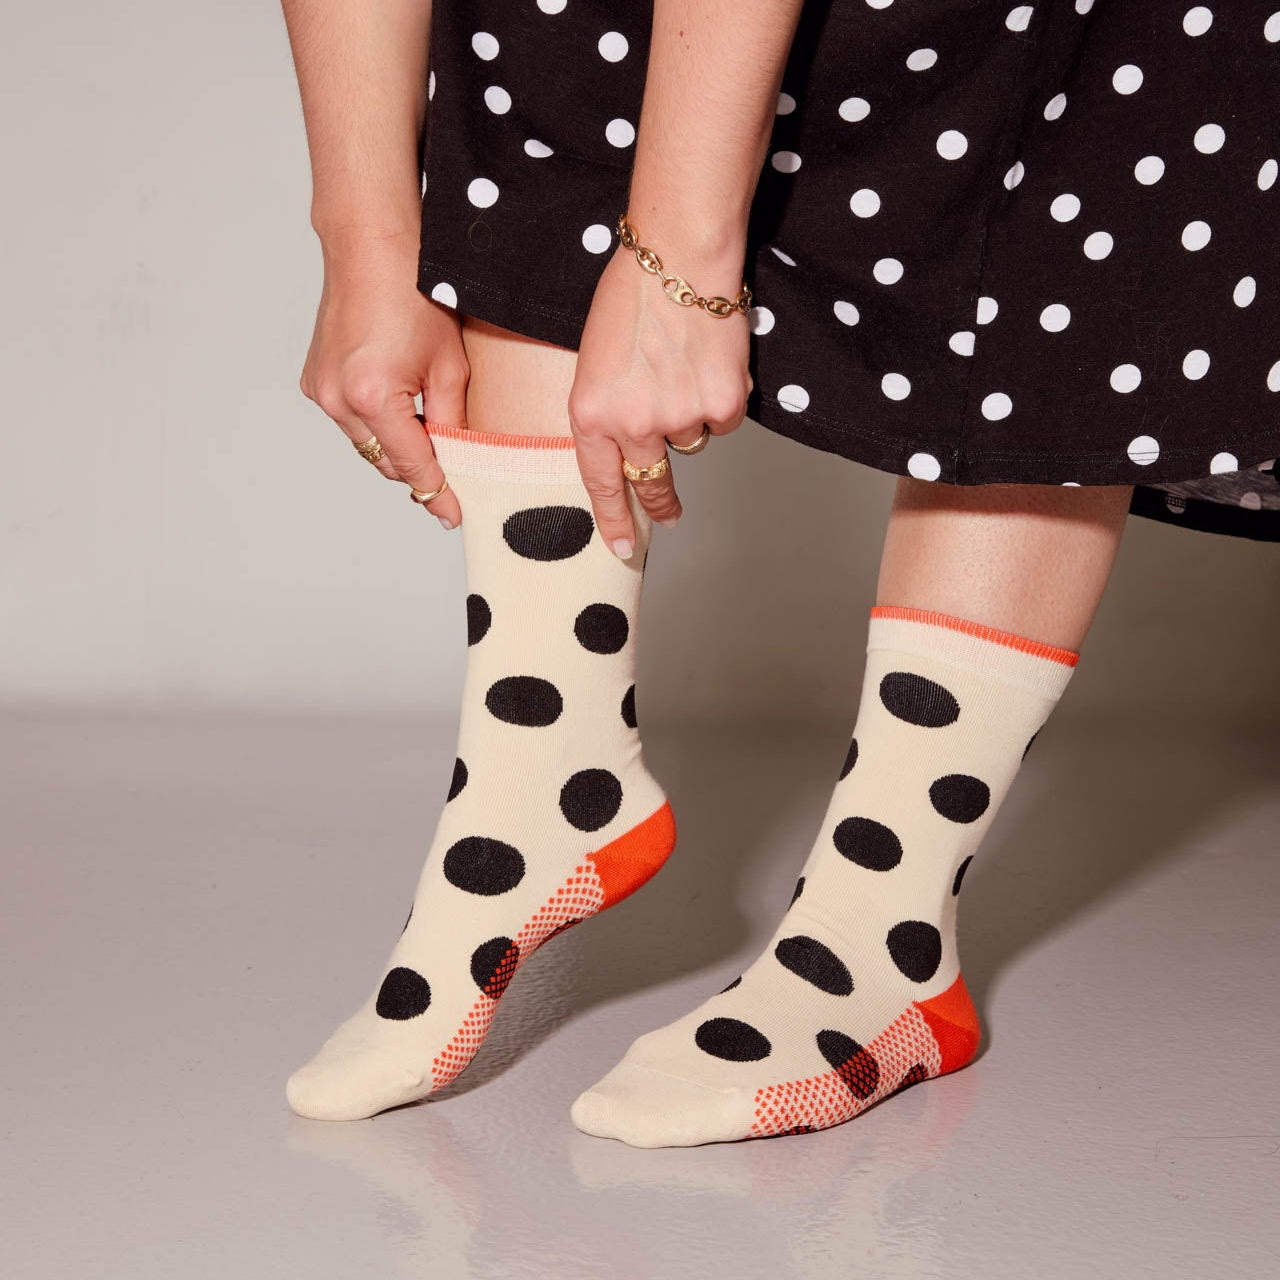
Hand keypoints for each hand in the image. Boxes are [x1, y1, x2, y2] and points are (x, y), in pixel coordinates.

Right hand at [299, 231, 466, 527]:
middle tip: (453, 470)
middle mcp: (338, 400)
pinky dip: (376, 421)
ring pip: (368, 444)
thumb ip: (454, 423)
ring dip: (397, 444)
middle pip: (385, 463)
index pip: (412, 467)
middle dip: (418, 468)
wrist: (371, 248)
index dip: (438, 494)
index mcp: (374, 398)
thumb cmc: (416, 296)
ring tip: (428, 424)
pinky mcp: (315, 382)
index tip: (456, 516)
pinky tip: (399, 400)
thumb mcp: (450, 367)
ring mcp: (320, 391)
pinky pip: (351, 420)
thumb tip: (458, 463)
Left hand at [568, 242, 751, 555]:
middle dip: (660, 501)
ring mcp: (679, 417)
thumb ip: (606, 410)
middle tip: (668, 515)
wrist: (678, 256)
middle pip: (651, 480)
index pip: (600, 484)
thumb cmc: (632, 296)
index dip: (612, 521)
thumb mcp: (594, 361)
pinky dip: (721, 398)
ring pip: (691, 440)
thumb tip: (628, 450)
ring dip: (690, 415)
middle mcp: (632, 424)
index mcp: (589, 414)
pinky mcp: (721, 403)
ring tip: (682, 365)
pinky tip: (709, 360)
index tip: (620, 548)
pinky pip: (723, 420)